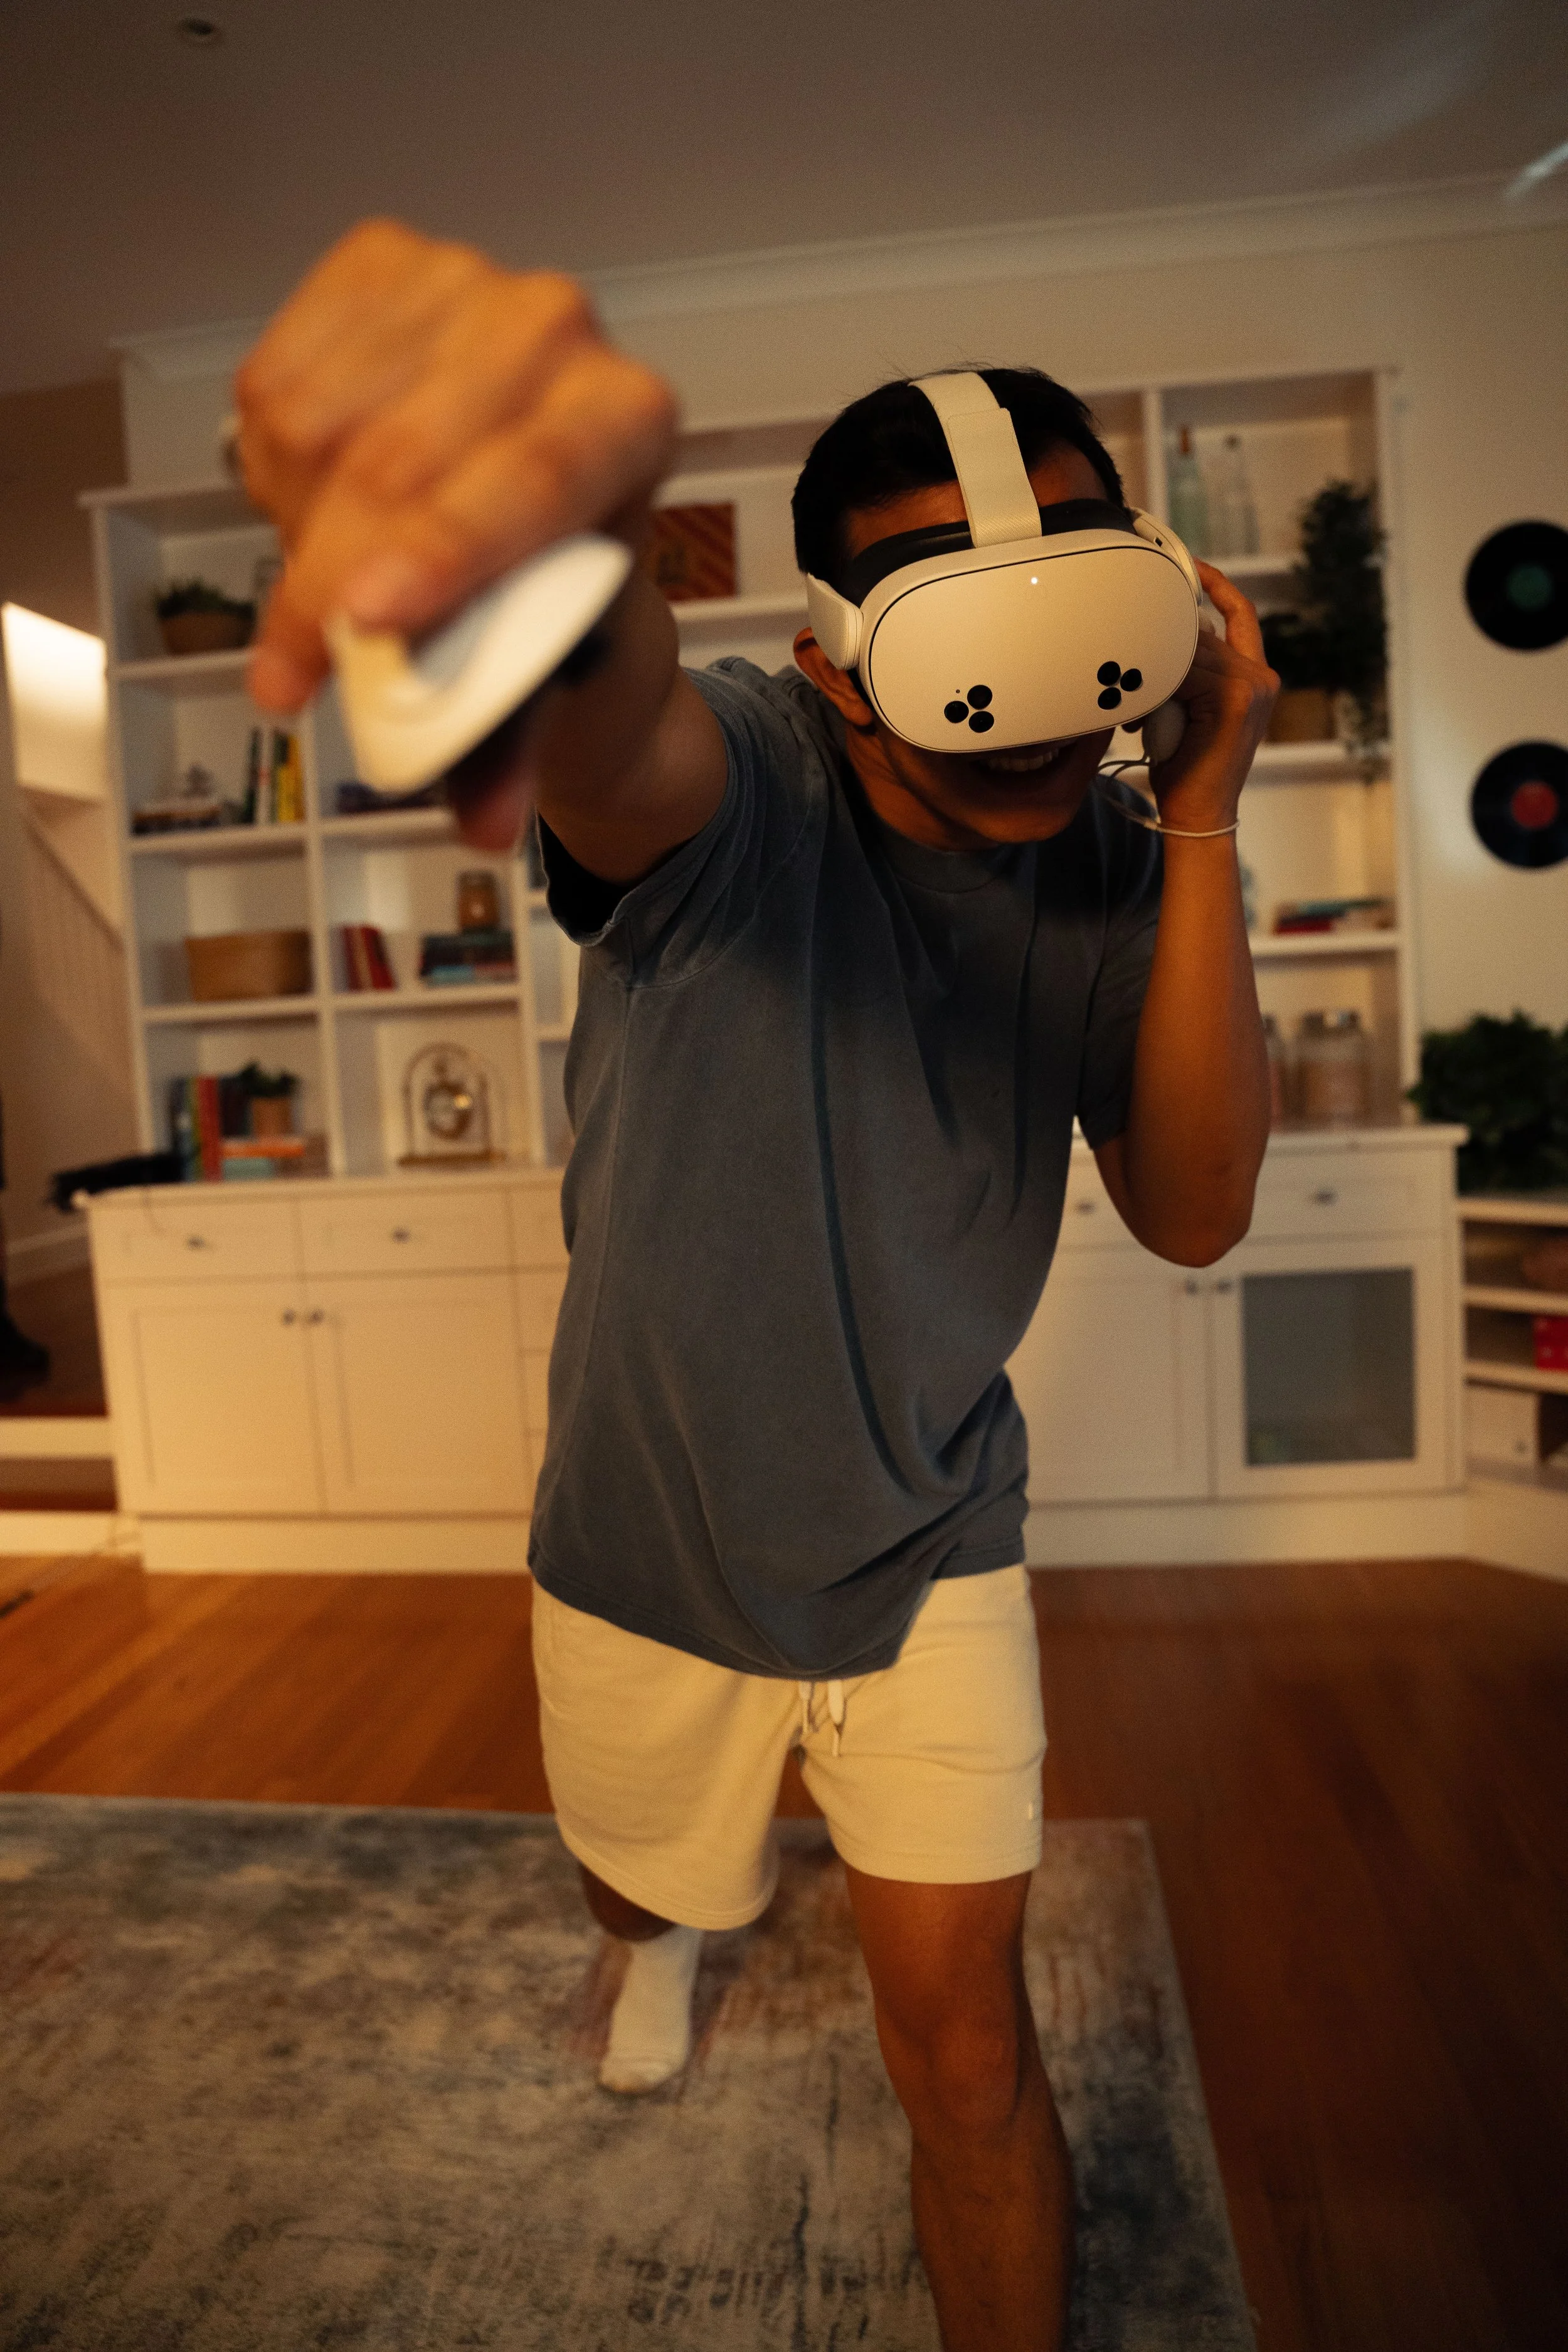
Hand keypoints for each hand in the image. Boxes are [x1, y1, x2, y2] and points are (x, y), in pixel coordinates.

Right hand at [230, 219, 677, 714]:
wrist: (537, 515)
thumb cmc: (556, 592)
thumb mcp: (553, 670)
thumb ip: (511, 745)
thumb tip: (482, 825)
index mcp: (629, 418)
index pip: (531, 480)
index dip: (443, 552)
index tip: (369, 621)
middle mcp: (556, 328)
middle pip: (400, 462)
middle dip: (330, 585)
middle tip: (297, 676)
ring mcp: (460, 282)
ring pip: (317, 425)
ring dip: (296, 529)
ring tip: (333, 574)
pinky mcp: (375, 266)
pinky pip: (272, 383)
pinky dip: (271, 467)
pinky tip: (315, 501)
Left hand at [1142, 561, 1277, 832]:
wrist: (1198, 815)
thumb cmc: (1184, 767)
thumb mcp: (1186, 710)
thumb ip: (1185, 673)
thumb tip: (1155, 640)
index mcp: (1254, 675)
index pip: (1238, 613)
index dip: (1213, 586)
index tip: (1188, 565)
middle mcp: (1259, 676)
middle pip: (1201, 635)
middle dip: (1161, 655)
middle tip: (1128, 687)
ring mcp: (1251, 686)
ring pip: (1188, 654)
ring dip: (1153, 680)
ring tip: (1136, 716)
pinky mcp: (1234, 699)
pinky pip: (1183, 674)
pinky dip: (1156, 693)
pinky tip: (1143, 719)